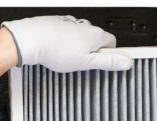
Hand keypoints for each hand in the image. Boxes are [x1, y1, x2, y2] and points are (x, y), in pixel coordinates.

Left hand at [1, 15, 131, 71]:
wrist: (29, 39)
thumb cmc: (54, 50)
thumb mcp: (86, 63)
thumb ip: (108, 63)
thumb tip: (127, 62)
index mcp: (96, 35)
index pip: (113, 44)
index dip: (107, 55)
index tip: (100, 62)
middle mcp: (85, 25)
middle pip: (95, 40)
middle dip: (90, 51)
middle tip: (80, 62)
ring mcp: (70, 22)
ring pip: (80, 36)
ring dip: (76, 45)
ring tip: (64, 56)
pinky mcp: (57, 22)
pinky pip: (65, 33)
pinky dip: (63, 40)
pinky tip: (55, 49)